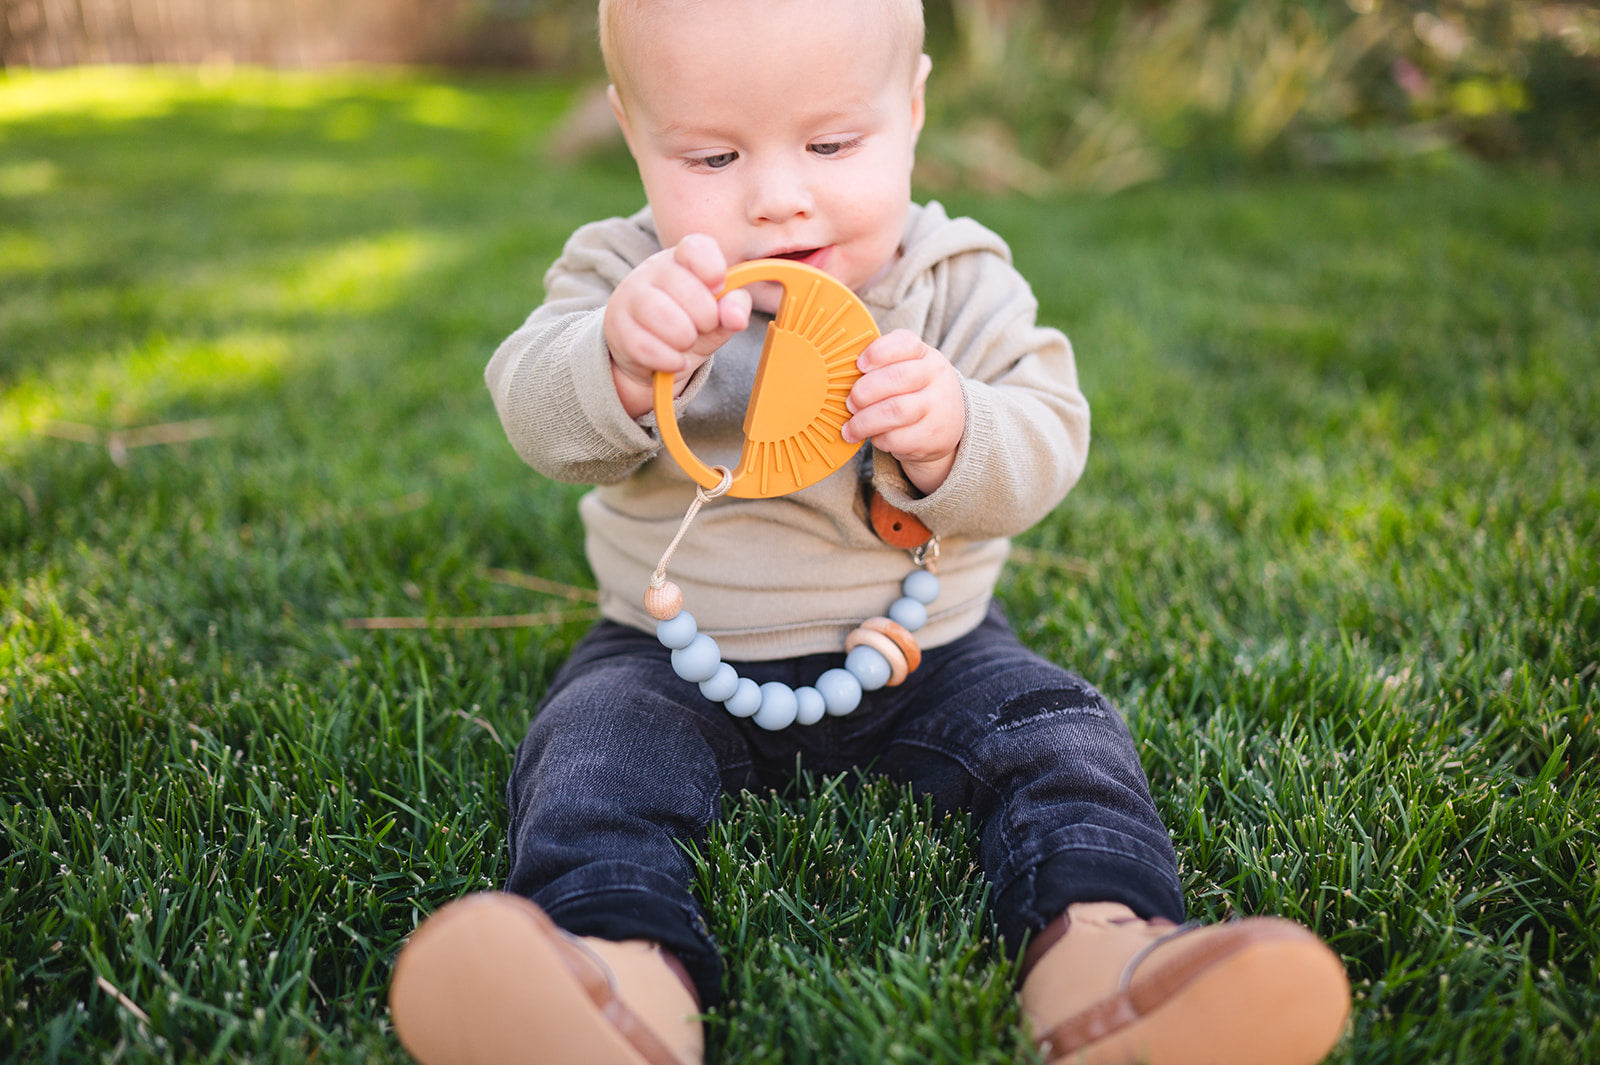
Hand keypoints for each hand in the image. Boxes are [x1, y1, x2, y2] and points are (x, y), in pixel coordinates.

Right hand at [604, 234, 752, 417]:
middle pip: (688, 290)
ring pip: (665, 318)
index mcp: (682, 259)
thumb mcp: (717, 315)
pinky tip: (673, 360)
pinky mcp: (616, 327)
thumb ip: (734, 308)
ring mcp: (630, 297)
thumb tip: (737, 317)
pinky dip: (669, 360)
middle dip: (706, 318)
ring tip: (686, 343)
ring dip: (686, 340)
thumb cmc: (687, 324)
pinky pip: (647, 347)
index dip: (713, 269)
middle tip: (703, 326)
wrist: (647, 354)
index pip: (696, 247)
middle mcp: (653, 270)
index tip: (718, 288)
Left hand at [842, 329, 963, 493]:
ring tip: (851, 427)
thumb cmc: (914, 391)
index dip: (877, 353)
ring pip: (896, 411)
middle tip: (850, 402)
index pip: (905, 343)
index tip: (859, 365)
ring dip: (865, 420)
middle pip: (897, 378)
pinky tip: (873, 437)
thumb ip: (880, 365)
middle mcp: (936, 377)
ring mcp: (938, 407)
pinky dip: (879, 439)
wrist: (951, 425)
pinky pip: (898, 438)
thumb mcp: (907, 368)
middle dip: (865, 391)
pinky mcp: (933, 436)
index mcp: (925, 354)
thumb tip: (838, 374)